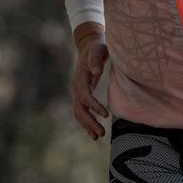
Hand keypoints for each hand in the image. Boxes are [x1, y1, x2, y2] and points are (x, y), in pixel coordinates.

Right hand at [71, 22, 109, 140]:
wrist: (88, 46)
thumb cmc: (96, 48)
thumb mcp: (98, 50)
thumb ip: (96, 59)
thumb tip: (97, 71)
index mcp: (80, 78)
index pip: (85, 96)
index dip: (94, 106)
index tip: (106, 114)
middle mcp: (76, 87)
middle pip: (80, 108)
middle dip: (89, 122)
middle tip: (101, 133)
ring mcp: (77, 92)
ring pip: (79, 112)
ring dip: (87, 125)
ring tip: (98, 136)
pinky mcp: (81, 95)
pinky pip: (81, 111)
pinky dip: (86, 123)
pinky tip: (93, 133)